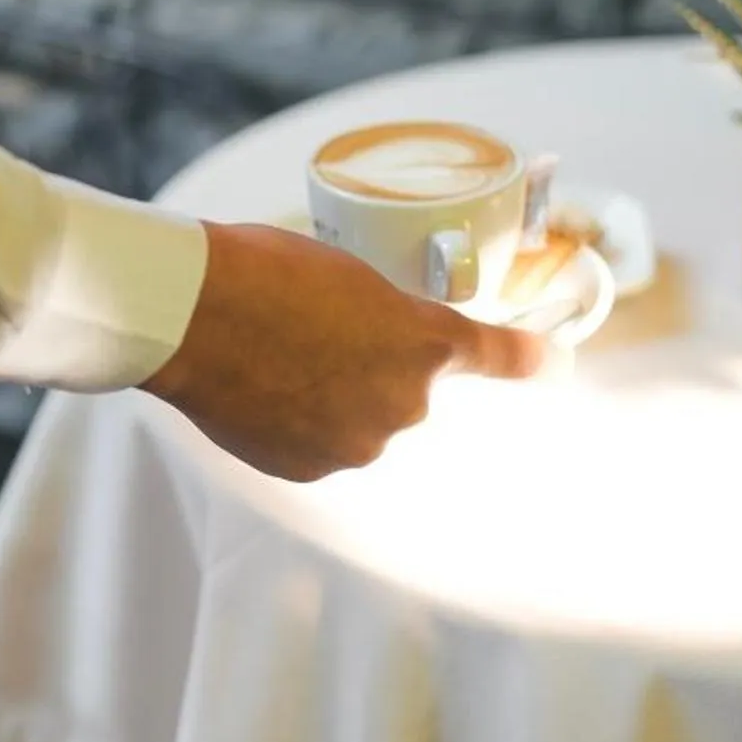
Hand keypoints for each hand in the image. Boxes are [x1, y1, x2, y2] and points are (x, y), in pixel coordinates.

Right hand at [142, 221, 545, 482]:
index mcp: (425, 342)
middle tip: (321, 334)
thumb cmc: (263, 270)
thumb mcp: (347, 275)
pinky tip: (264, 391)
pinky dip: (299, 427)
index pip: (500, 356)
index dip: (529, 360)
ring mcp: (357, 444)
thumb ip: (383, 316)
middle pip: (411, 394)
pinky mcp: (309, 471)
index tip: (551, 363)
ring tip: (279, 360)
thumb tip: (374, 344)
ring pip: (362, 424)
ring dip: (336, 400)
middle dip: (377, 370)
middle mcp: (406, 404)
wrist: (190, 315)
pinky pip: (319, 448)